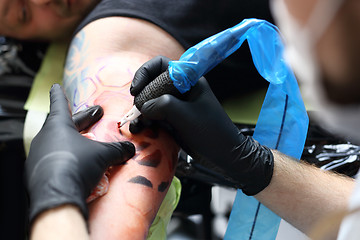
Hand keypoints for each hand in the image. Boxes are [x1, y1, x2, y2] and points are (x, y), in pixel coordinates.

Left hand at [25, 84, 134, 223]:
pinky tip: (75, 165)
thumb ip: (117, 149)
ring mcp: (39, 156)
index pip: (60, 104)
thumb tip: (130, 149)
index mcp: (58, 126)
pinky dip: (64, 158)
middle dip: (81, 119)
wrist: (57, 196)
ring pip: (57, 142)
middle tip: (96, 113)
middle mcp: (45, 138)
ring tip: (87, 143)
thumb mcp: (102, 155)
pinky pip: (53, 160)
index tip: (56, 86)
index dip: (60, 95)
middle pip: (63, 123)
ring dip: (72, 141)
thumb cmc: (76, 166)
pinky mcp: (37, 173)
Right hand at [130, 56, 273, 194]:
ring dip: (141, 112)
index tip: (136, 90)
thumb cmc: (211, 132)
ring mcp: (176, 105)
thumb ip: (161, 105)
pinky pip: (154, 116)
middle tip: (138, 111)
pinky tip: (141, 129)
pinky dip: (146, 122)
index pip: (160, 65)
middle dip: (141, 97)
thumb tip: (143, 107)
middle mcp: (180, 90)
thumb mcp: (185, 115)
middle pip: (152, 84)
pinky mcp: (173, 120)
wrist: (224, 155)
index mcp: (188, 80)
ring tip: (138, 125)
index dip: (145, 73)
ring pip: (151, 101)